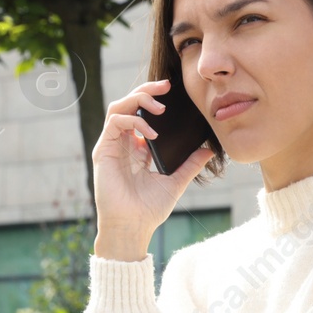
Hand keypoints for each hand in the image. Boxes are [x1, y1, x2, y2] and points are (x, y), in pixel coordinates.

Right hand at [92, 80, 214, 259]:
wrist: (133, 227)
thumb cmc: (150, 209)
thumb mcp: (176, 182)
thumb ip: (190, 164)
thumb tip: (209, 150)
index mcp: (137, 148)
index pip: (141, 113)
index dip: (153, 99)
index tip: (173, 91)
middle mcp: (123, 143)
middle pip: (128, 104)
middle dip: (146, 91)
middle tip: (166, 85)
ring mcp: (111, 146)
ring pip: (117, 108)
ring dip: (138, 100)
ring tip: (159, 106)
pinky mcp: (103, 151)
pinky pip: (114, 123)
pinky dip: (133, 121)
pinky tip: (151, 132)